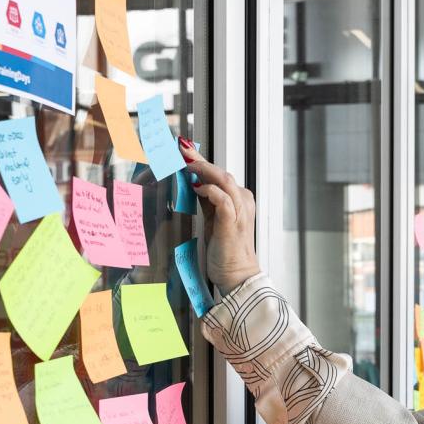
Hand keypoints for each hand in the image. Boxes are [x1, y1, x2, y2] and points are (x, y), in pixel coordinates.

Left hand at [179, 140, 260, 288]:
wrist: (237, 275)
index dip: (202, 161)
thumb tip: (193, 184)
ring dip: (204, 170)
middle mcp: (242, 201)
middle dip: (200, 160)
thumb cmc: (226, 250)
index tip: (185, 150)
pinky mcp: (232, 223)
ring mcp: (239, 211)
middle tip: (181, 149)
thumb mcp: (214, 221)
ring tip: (187, 164)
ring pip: (224, 180)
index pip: (219, 174)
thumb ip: (207, 202)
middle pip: (221, 173)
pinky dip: (211, 190)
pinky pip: (224, 200)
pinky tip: (198, 188)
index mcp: (239, 200)